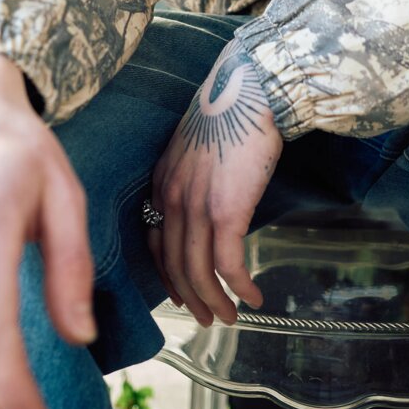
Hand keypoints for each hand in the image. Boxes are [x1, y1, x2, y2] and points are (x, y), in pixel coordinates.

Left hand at [148, 40, 282, 326]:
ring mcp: (196, 207)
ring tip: (233, 317)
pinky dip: (239, 287)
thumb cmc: (231, 110)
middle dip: (192, 299)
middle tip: (210, 318)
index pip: (155, 242)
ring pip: (199, 272)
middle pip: (174, 265)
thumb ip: (194, 176)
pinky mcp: (226, 211)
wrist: (249, 89)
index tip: (182, 293)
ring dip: (216, 302)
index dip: (169, 274)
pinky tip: (253, 296)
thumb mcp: (198, 145)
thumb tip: (211, 200)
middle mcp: (171, 198)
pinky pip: (228, 265)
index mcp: (162, 181)